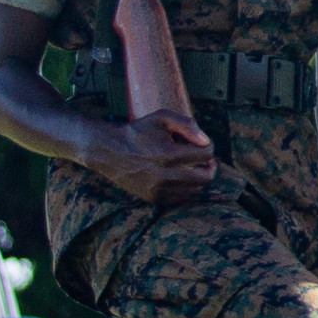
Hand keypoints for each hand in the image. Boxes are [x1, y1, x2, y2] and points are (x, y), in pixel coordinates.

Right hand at [95, 113, 219, 207]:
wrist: (109, 151)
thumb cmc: (138, 132)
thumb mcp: (162, 118)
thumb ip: (188, 125)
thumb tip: (206, 141)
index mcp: (169, 155)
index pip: (207, 155)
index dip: (208, 146)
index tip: (201, 144)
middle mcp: (165, 176)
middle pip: (206, 177)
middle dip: (209, 166)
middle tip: (203, 159)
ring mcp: (159, 190)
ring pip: (196, 189)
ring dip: (197, 177)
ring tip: (188, 165)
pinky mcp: (154, 198)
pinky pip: (182, 197)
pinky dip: (185, 187)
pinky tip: (179, 176)